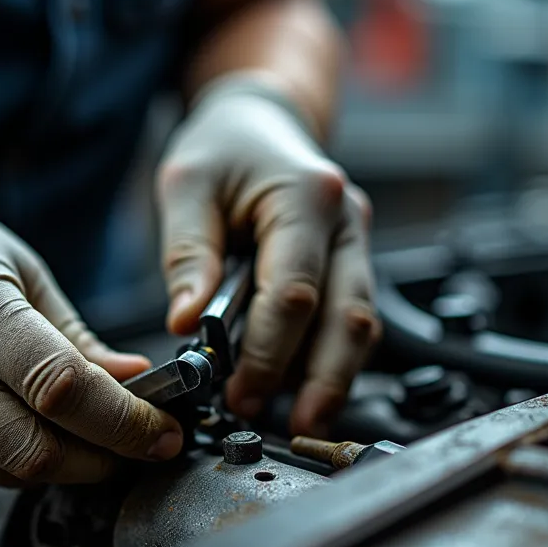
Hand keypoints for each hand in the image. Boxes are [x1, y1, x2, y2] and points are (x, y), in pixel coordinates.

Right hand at [0, 166, 183, 483]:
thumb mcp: (24, 274)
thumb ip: (80, 340)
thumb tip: (138, 387)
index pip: (62, 389)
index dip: (125, 423)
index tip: (163, 433)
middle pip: (36, 451)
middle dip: (102, 458)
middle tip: (135, 445)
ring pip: (10, 474)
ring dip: (60, 462)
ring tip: (76, 428)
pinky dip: (13, 462)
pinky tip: (16, 424)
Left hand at [156, 72, 380, 437]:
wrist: (261, 121)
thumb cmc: (223, 149)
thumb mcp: (187, 185)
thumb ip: (187, 253)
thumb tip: (185, 321)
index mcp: (307, 196)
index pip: (294, 292)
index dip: (266, 351)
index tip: (235, 391)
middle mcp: (347, 221)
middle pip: (349, 319)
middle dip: (319, 382)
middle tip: (286, 425)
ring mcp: (358, 243)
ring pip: (362, 327)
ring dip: (332, 379)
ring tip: (297, 420)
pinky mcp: (353, 264)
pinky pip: (352, 321)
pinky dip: (331, 360)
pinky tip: (302, 391)